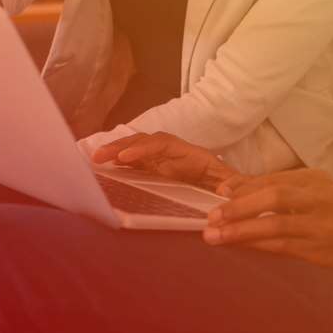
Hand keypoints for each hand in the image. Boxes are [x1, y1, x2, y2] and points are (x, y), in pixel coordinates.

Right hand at [91, 132, 248, 194]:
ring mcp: (164, 160)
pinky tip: (107, 166)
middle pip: (145, 142)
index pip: (163, 144)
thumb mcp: (236, 184)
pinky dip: (121, 162)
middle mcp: (174, 153)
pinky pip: (136, 163)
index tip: (126, 157)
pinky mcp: (158, 170)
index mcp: (191, 154)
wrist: (232, 189)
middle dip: (121, 146)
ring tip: (95, 158)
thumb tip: (226, 190)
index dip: (144, 148)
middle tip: (99, 155)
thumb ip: (233, 184)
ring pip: (137, 150)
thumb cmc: (233, 186)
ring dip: (116, 152)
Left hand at [202, 169, 332, 270]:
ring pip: (274, 223)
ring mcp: (320, 223)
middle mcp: (319, 196)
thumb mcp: (323, 191)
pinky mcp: (320, 248)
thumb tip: (244, 192)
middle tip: (212, 215)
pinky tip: (240, 245)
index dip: (243, 187)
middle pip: (272, 195)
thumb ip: (290, 190)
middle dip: (238, 205)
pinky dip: (258, 244)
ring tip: (215, 235)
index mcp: (316, 178)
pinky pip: (282, 245)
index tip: (220, 193)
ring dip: (240, 230)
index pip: (272, 178)